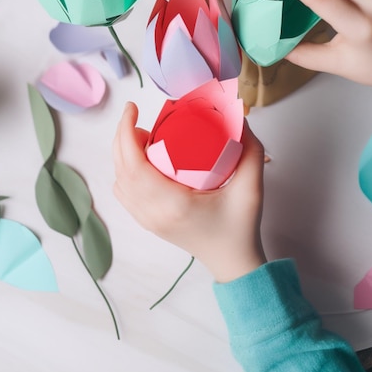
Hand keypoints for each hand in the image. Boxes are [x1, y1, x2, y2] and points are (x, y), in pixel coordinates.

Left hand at [113, 102, 266, 282]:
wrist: (233, 262)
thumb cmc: (241, 226)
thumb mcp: (251, 187)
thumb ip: (250, 149)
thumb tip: (238, 116)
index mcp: (173, 204)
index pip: (134, 164)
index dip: (125, 133)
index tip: (132, 109)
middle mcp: (153, 213)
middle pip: (121, 169)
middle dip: (122, 137)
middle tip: (138, 119)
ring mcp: (147, 220)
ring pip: (119, 181)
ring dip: (123, 154)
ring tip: (143, 137)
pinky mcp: (148, 223)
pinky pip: (124, 193)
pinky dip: (125, 171)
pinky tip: (142, 159)